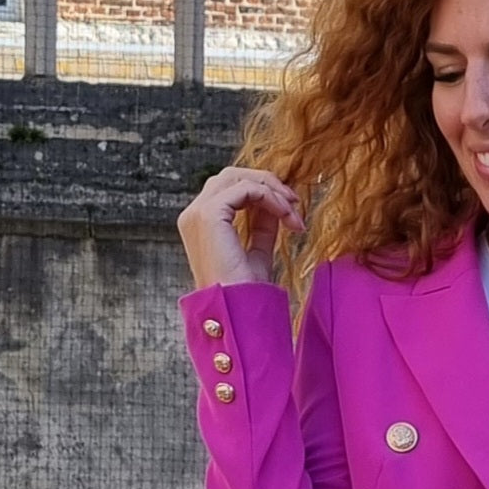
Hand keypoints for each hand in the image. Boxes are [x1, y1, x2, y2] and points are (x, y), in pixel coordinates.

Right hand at [176, 165, 305, 290]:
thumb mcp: (257, 254)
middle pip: (232, 176)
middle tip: (294, 203)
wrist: (237, 313)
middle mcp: (193, 215)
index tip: (291, 212)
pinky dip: (270, 197)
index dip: (262, 192)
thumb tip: (276, 206)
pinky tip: (286, 216)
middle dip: (267, 184)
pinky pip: (245, 189)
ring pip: (238, 177)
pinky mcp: (209, 215)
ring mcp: (198, 213)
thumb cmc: (245, 293)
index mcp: (200, 224)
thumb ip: (261, 228)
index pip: (229, 189)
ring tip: (293, 212)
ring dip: (272, 190)